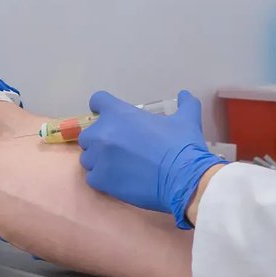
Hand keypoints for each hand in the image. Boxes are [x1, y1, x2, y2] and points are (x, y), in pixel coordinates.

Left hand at [76, 90, 224, 227]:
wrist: (183, 179)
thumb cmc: (182, 146)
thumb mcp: (186, 120)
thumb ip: (185, 104)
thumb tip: (185, 95)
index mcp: (119, 114)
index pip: (98, 101)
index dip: (103, 107)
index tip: (109, 116)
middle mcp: (102, 133)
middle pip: (89, 134)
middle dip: (101, 139)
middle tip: (120, 148)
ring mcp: (98, 158)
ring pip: (88, 158)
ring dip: (100, 161)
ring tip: (119, 167)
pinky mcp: (100, 180)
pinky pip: (93, 177)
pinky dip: (103, 179)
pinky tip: (119, 181)